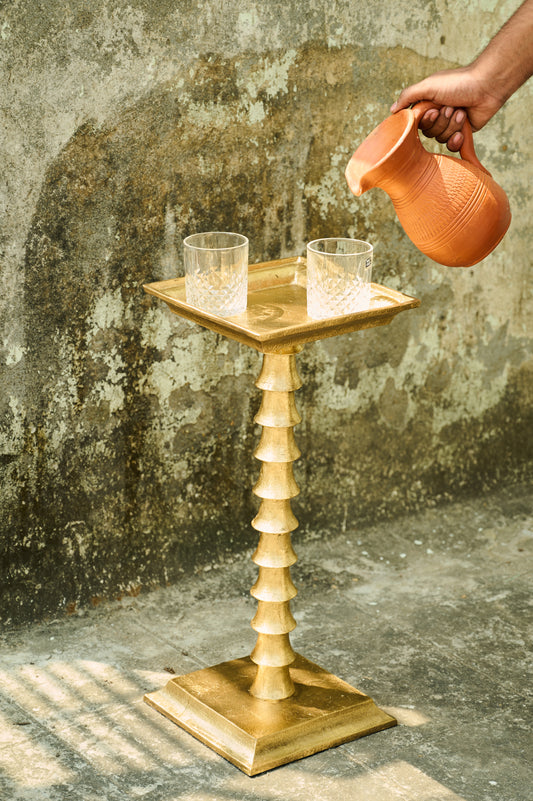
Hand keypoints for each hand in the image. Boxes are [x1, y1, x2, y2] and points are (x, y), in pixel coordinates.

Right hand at [390, 66, 504, 150]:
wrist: (486, 86)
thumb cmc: (458, 83)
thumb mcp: (428, 85)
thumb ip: (408, 96)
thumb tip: (392, 111)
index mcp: (428, 104)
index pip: (416, 124)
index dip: (425, 120)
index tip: (434, 110)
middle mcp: (438, 115)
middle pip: (429, 133)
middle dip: (441, 122)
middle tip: (451, 107)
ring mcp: (450, 125)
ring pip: (441, 139)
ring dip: (452, 125)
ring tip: (462, 112)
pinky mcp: (462, 133)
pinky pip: (452, 146)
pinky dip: (457, 139)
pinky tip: (463, 130)